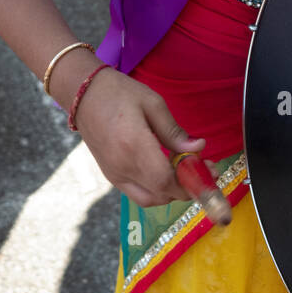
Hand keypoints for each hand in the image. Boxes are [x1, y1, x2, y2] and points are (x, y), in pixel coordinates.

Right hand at [72, 66, 205, 208]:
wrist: (83, 94)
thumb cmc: (120, 93)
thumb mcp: (152, 103)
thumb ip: (174, 131)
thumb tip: (198, 148)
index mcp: (133, 145)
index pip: (166, 180)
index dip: (190, 181)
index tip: (208, 169)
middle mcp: (121, 166)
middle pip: (161, 194)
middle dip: (186, 188)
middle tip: (201, 170)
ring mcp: (113, 174)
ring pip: (149, 199)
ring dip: (171, 192)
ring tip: (184, 172)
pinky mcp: (110, 175)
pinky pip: (137, 193)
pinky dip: (155, 190)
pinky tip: (165, 172)